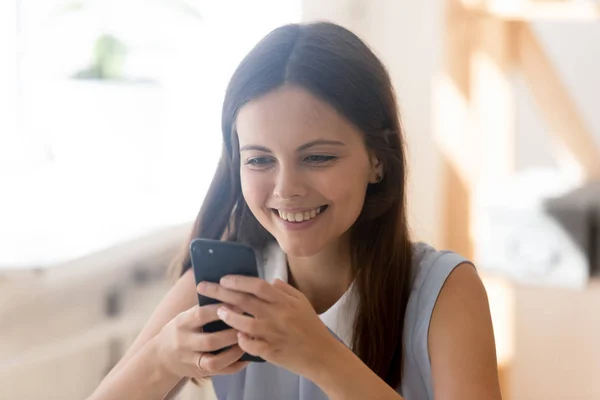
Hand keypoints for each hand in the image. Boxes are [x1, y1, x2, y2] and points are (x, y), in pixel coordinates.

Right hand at [154, 304, 249, 379]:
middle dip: (231, 334)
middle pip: (210, 341)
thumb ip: (204, 308)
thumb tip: (231, 293)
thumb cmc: (181, 329)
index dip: (221, 310)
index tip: (239, 304)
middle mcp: (184, 343)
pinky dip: (235, 365)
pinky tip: (247, 357)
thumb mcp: (185, 316)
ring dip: (234, 352)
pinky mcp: (198, 373)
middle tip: (249, 326)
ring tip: (248, 341)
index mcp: (182, 323)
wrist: (161, 356)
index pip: (201, 315)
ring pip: (214, 361)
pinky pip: (219, 372)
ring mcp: (191, 360)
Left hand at [196, 276, 339, 379]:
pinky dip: (239, 338)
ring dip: (227, 316)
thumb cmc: (311, 327)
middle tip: (203, 287)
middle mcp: (277, 315)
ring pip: (242, 323)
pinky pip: (248, 344)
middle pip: (243, 301)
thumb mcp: (302, 302)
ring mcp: (272, 334)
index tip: (224, 279)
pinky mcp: (269, 351)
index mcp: (284, 301)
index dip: (238, 281)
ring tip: (218, 311)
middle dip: (220, 292)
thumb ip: (285, 290)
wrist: (321, 355)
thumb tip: (269, 281)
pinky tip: (235, 334)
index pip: (257, 285)